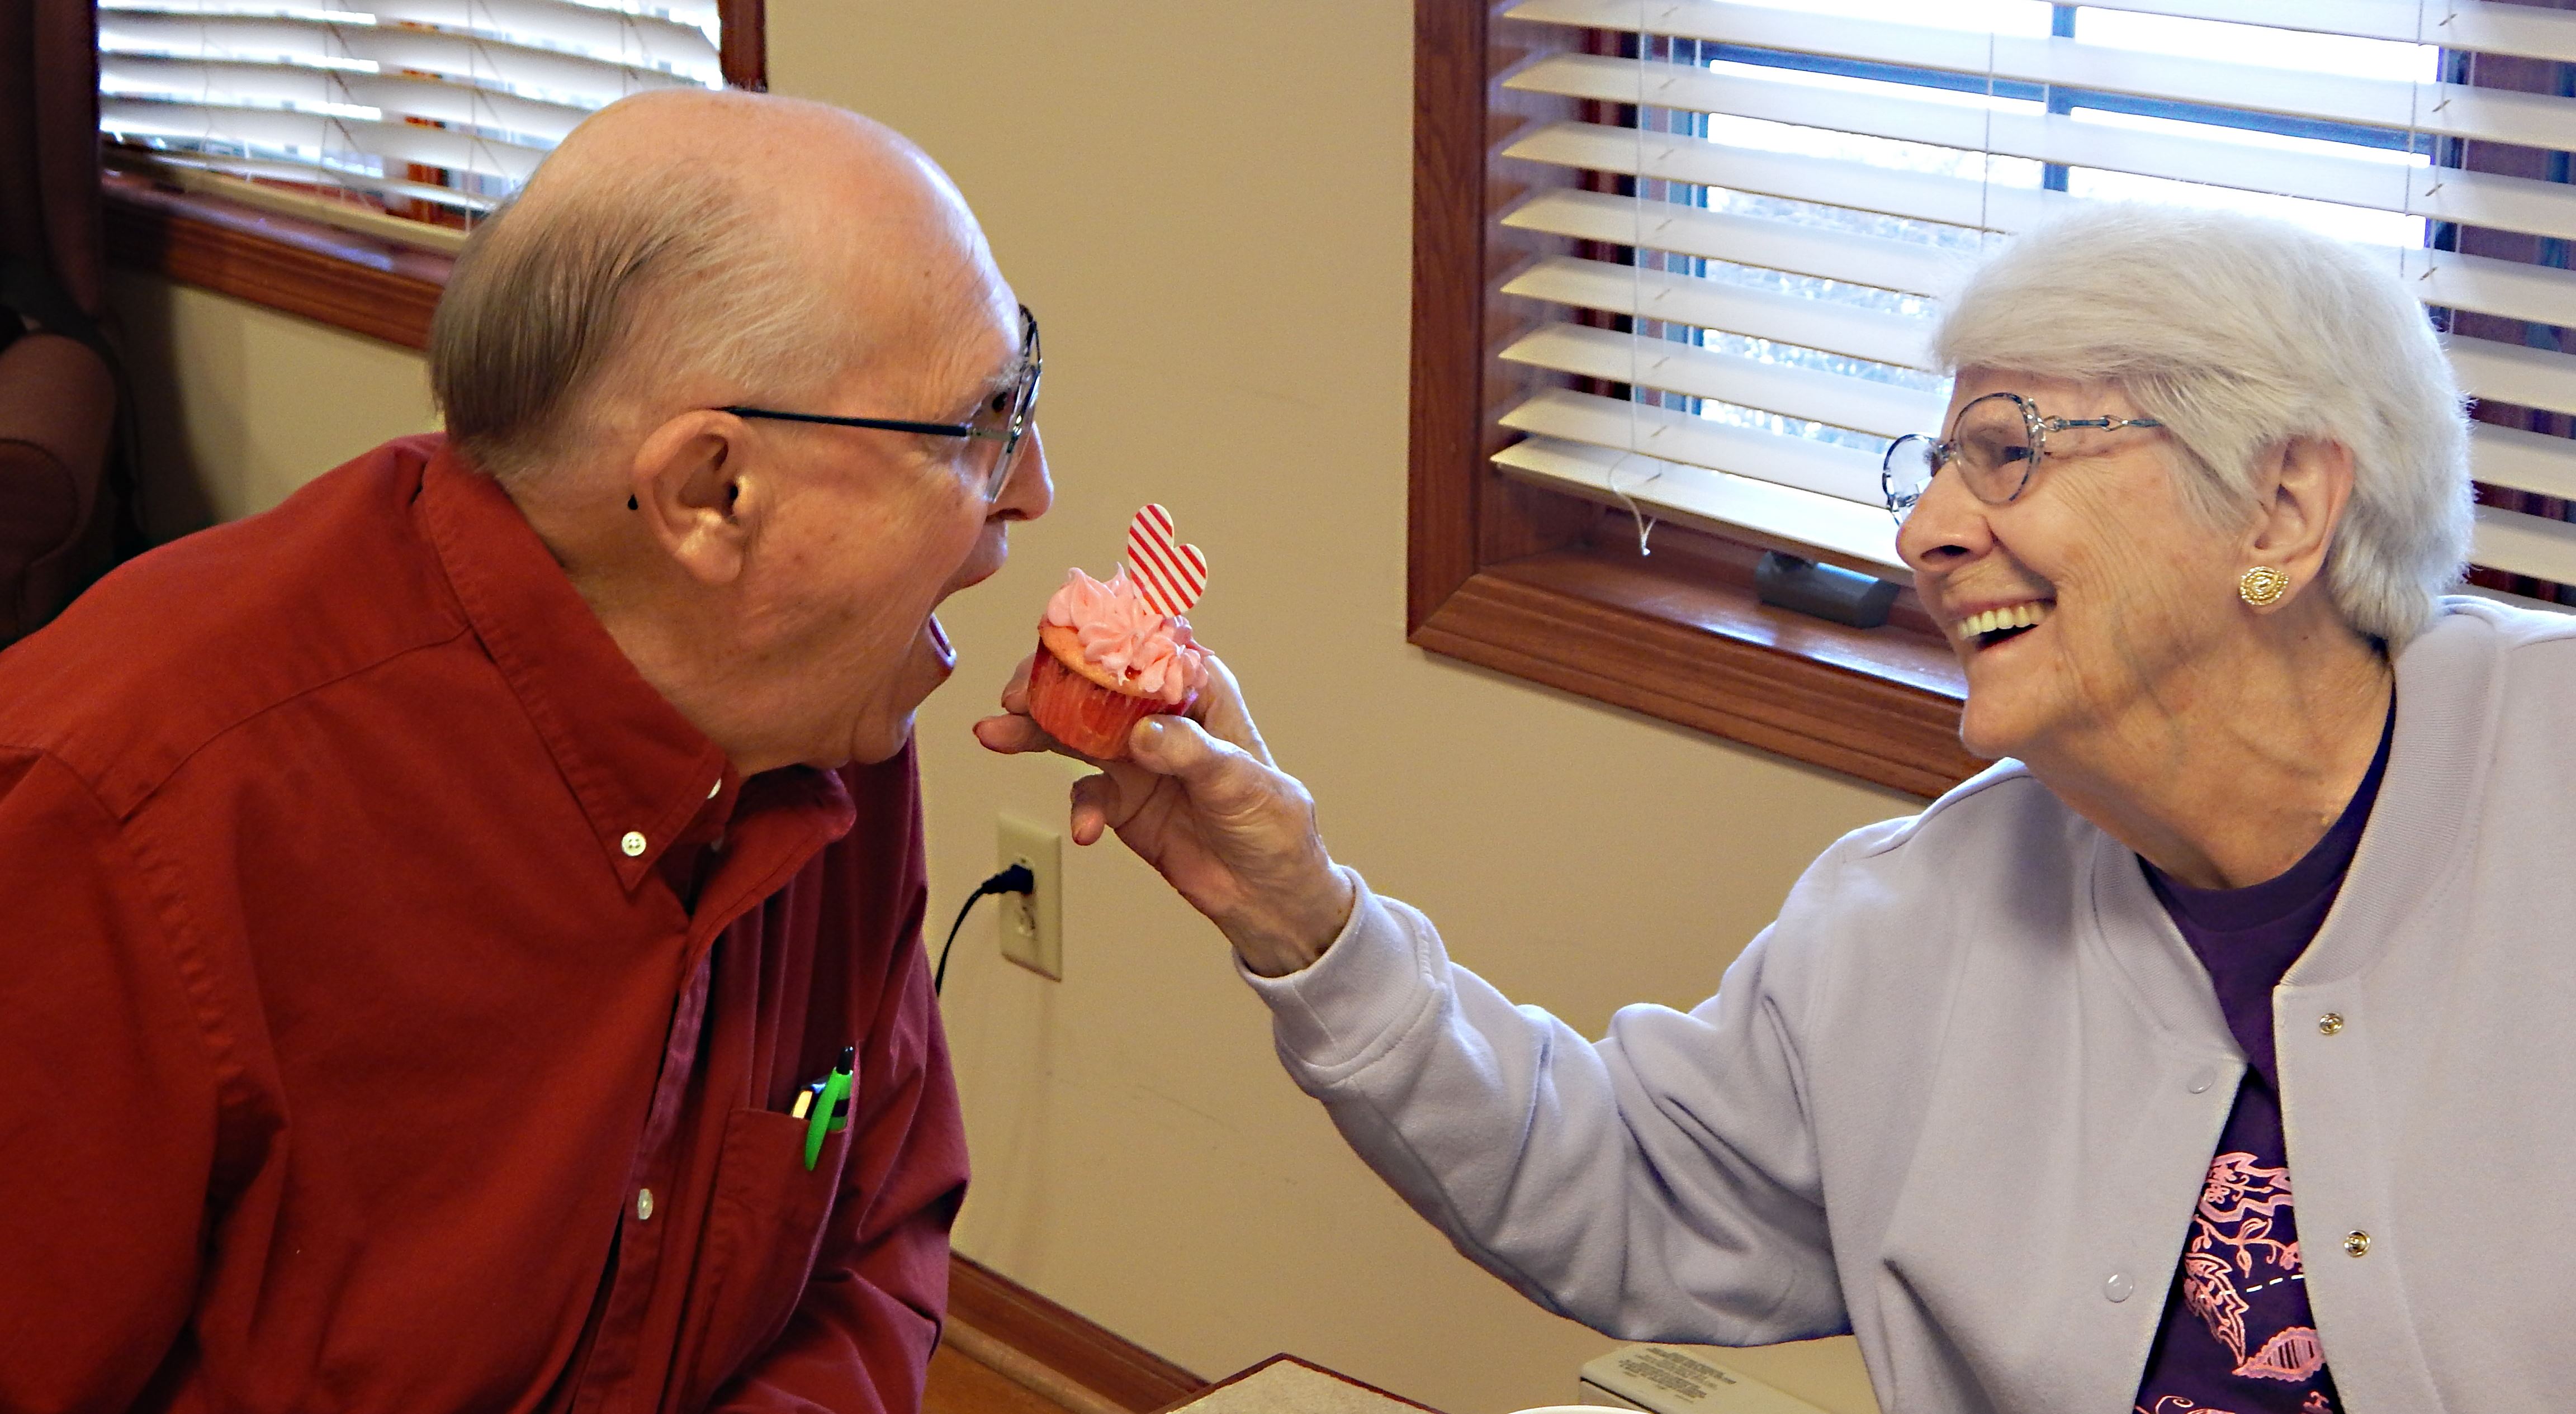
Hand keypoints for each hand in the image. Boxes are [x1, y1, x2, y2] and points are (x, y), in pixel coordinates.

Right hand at [973, 653, 1354, 975]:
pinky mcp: (1123, 799)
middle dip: (1051, 685)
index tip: (1060, 648)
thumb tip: (1143, 735)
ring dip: (1035, 733)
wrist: (1267, 894)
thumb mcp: (1241, 782)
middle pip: (1095, 685)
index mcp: (1199, 691)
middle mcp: (1162, 716)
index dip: (1100, 644)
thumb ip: (1191, 753)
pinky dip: (1080, 809)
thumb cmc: (1273, 824)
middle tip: (1015, 696)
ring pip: (1075, 731)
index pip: (1145, 651)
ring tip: (996, 735)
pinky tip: (1085, 830)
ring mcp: (1138, 757)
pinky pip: (1087, 793)